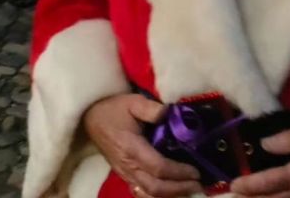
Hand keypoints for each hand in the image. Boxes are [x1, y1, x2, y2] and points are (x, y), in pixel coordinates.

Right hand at [82, 94, 199, 196]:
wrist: (90, 118)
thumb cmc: (113, 109)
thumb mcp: (133, 102)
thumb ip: (152, 108)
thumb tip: (171, 113)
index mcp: (132, 148)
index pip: (158, 167)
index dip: (178, 172)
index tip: (196, 171)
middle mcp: (128, 166)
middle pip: (155, 187)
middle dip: (178, 189)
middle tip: (199, 185)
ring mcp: (124, 173)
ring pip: (148, 193)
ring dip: (170, 195)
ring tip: (189, 189)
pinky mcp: (123, 174)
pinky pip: (140, 192)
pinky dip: (156, 196)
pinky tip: (170, 192)